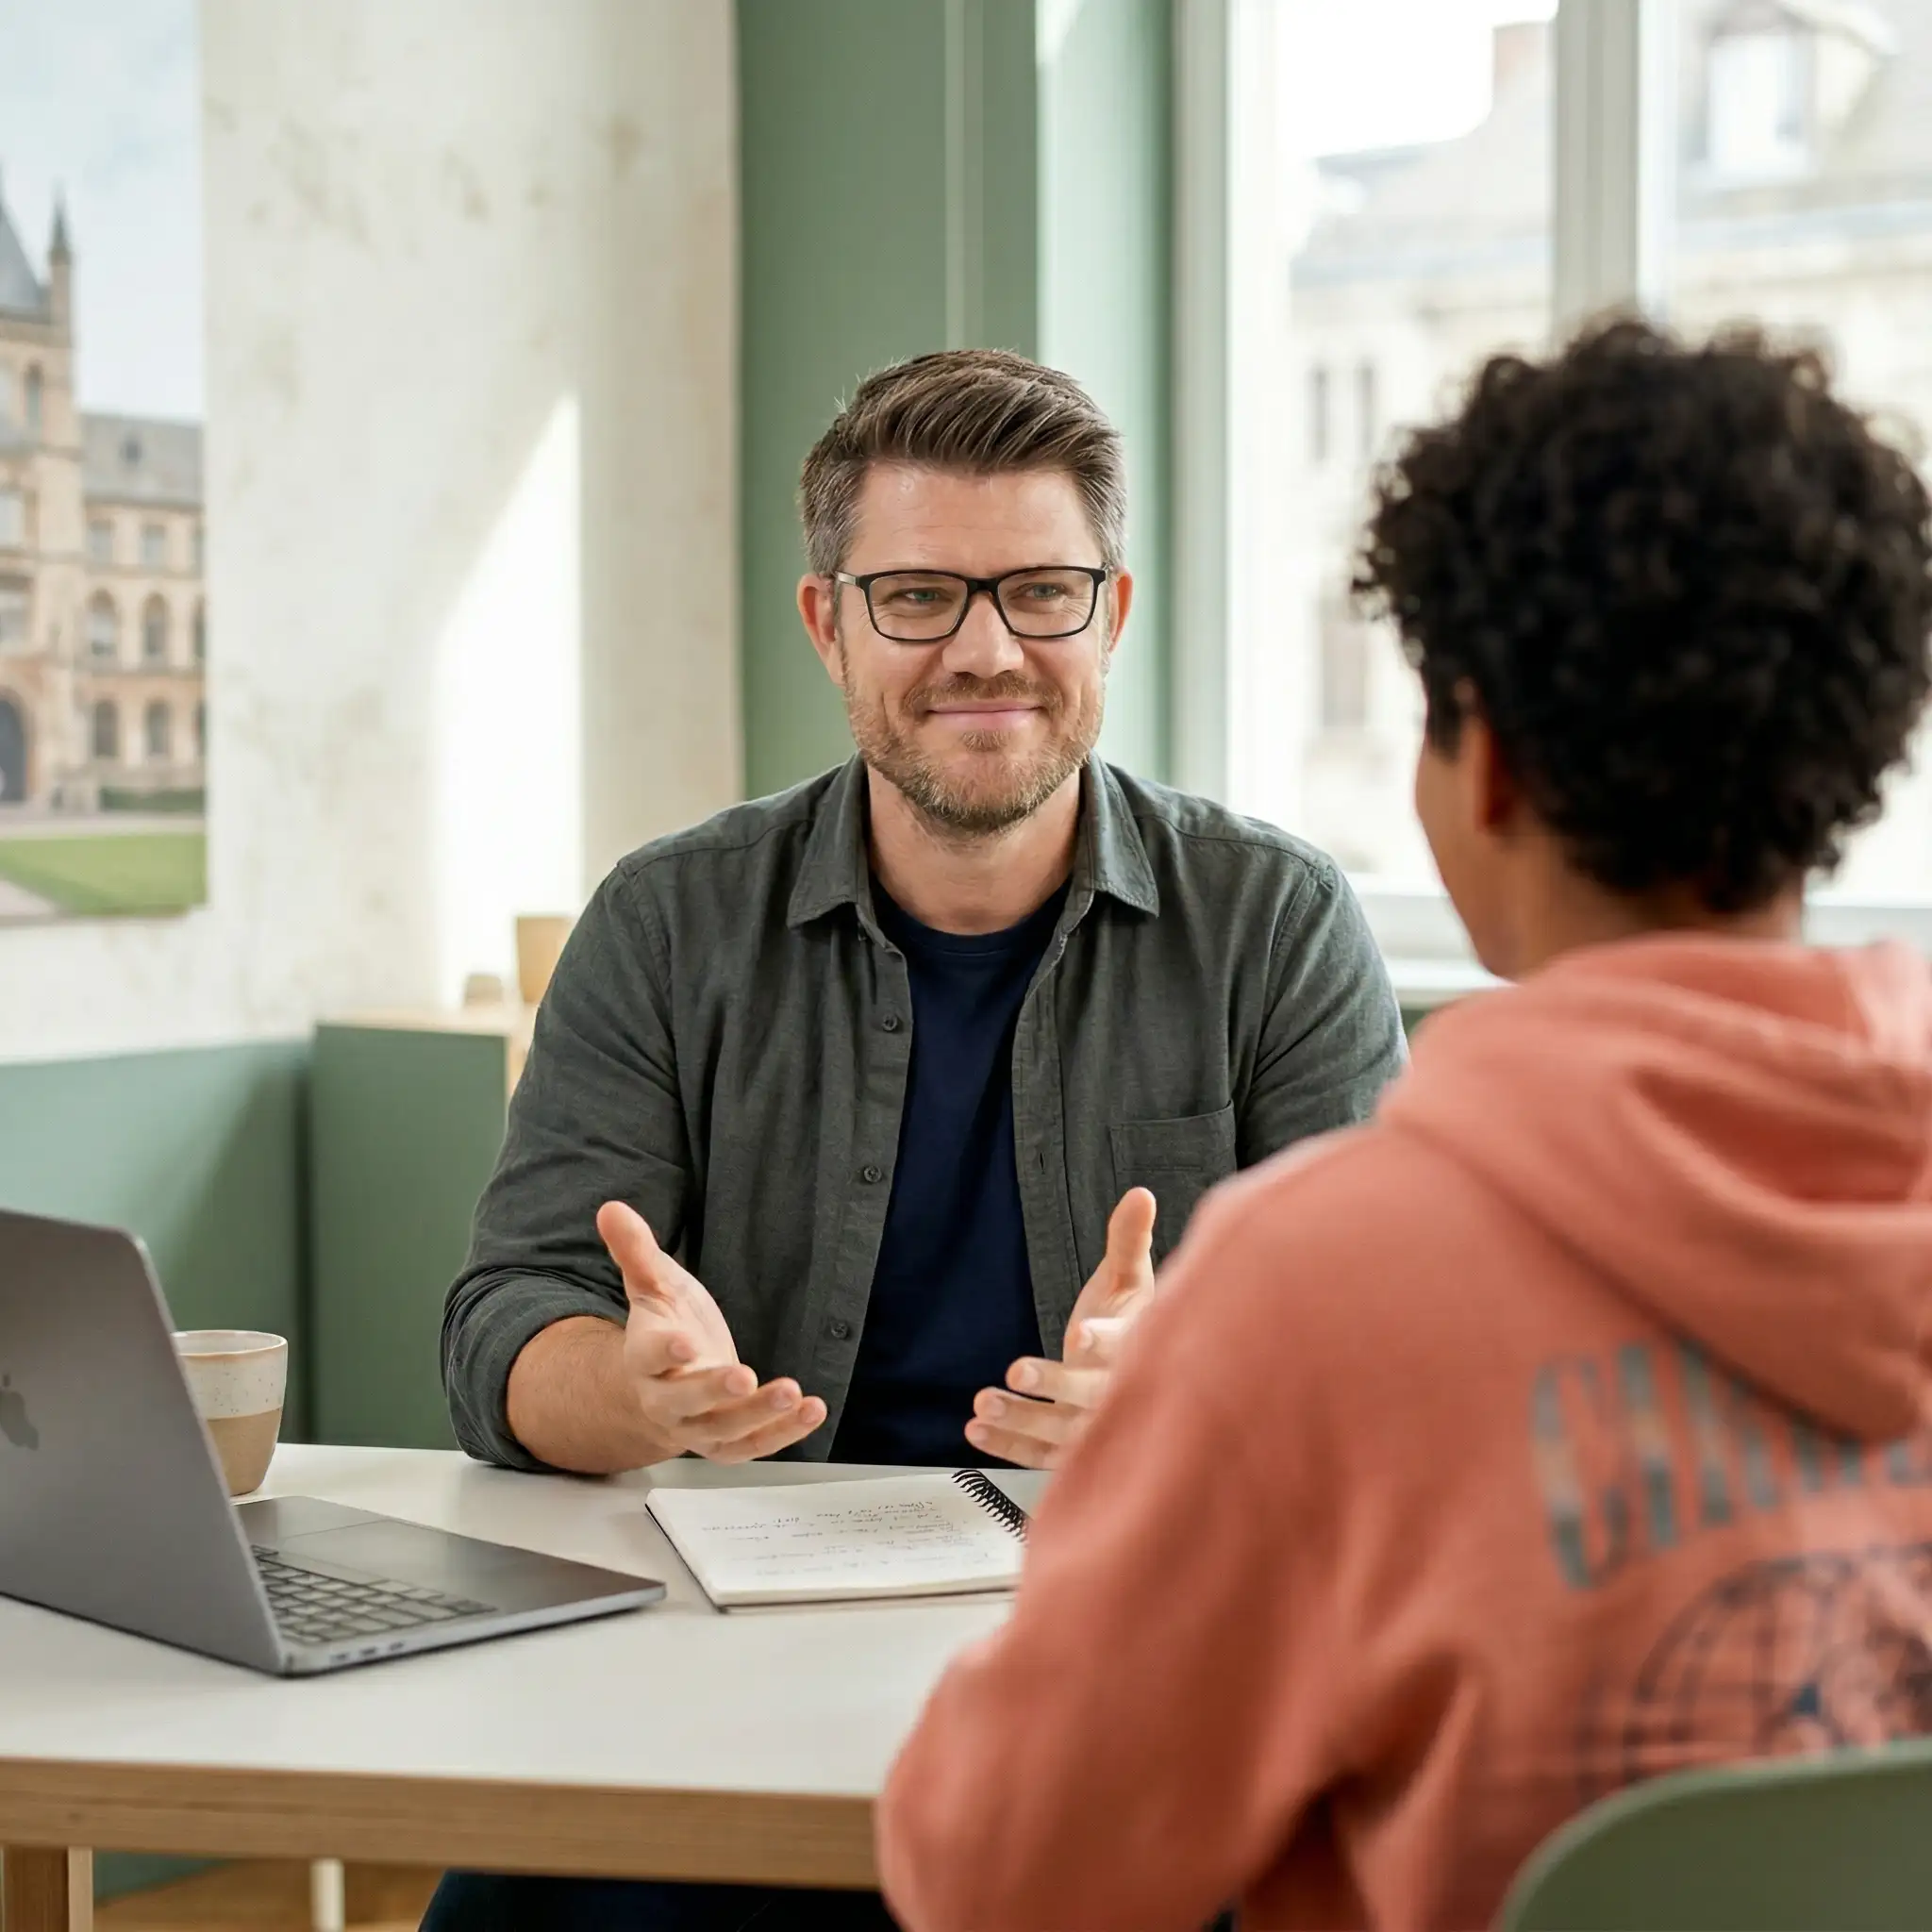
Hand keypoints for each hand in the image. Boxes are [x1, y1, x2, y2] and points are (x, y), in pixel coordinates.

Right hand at [598, 1201, 826, 1462]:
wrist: (666, 1382)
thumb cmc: (665, 1326)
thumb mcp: (653, 1285)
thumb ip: (636, 1251)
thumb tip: (611, 1207)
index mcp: (643, 1358)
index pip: (649, 1357)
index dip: (665, 1352)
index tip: (685, 1343)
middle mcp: (665, 1400)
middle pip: (683, 1404)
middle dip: (713, 1391)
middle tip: (744, 1375)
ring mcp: (696, 1427)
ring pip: (723, 1431)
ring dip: (759, 1415)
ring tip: (793, 1394)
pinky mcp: (725, 1442)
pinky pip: (751, 1447)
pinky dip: (782, 1433)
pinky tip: (812, 1410)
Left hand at [965, 1187, 1156, 1469]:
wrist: (1133, 1378)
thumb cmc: (1129, 1324)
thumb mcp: (1129, 1280)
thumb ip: (1129, 1240)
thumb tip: (1140, 1194)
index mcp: (1137, 1349)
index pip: (1125, 1347)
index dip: (1103, 1340)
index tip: (1081, 1333)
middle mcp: (1116, 1393)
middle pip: (1088, 1394)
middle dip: (1053, 1384)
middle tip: (1016, 1370)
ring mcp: (1092, 1427)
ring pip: (1058, 1430)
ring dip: (1019, 1419)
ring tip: (983, 1402)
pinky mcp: (1069, 1450)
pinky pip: (1038, 1455)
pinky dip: (1007, 1446)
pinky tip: (976, 1428)